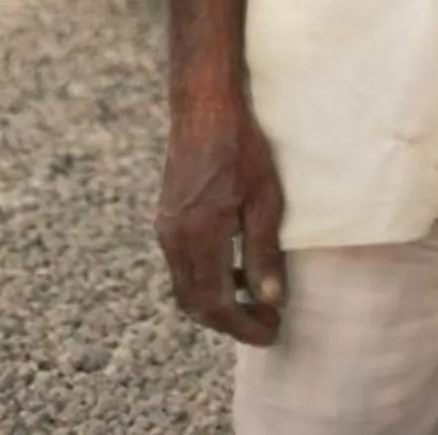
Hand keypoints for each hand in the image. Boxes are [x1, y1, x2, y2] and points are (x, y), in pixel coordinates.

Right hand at [156, 96, 285, 344]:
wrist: (204, 105)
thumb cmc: (240, 146)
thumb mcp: (264, 198)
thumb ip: (264, 251)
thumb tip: (269, 299)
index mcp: (200, 237)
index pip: (217, 304)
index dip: (243, 326)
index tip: (271, 331)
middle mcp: (175, 239)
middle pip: (196, 304)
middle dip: (230, 321)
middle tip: (265, 321)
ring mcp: (166, 229)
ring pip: (186, 288)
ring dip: (216, 302)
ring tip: (253, 297)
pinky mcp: (167, 218)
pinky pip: (182, 265)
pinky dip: (206, 279)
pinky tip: (232, 266)